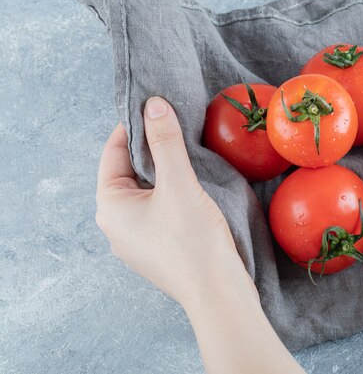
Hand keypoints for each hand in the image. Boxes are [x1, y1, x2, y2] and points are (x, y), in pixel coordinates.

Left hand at [96, 97, 303, 373]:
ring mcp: (135, 240)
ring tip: (187, 155)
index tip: (155, 108)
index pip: (113, 153)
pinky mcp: (156, 249)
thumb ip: (166, 142)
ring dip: (163, 172)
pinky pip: (157, 210)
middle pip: (128, 172)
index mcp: (110, 207)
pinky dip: (170, 193)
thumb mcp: (179, 184)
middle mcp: (116, 225)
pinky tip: (192, 188)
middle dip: (151, 149)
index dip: (133, 127)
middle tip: (175, 128)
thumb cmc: (193, 240)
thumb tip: (153, 105)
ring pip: (145, 192)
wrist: (217, 292)